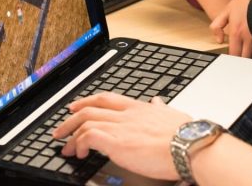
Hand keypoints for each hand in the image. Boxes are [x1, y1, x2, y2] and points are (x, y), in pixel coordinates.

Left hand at [52, 92, 191, 180]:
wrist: (190, 146)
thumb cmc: (186, 135)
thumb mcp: (173, 115)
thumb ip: (161, 109)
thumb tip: (157, 102)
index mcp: (138, 108)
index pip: (106, 99)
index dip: (88, 101)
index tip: (77, 106)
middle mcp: (126, 115)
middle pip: (90, 109)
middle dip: (71, 118)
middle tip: (61, 129)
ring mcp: (120, 127)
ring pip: (85, 122)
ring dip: (71, 135)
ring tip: (66, 147)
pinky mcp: (117, 143)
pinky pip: (88, 137)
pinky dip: (79, 144)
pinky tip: (80, 153)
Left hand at [209, 0, 251, 56]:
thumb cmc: (245, 0)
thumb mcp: (226, 10)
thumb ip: (217, 25)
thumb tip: (219, 40)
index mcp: (236, 32)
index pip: (234, 54)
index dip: (233, 60)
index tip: (233, 62)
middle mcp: (248, 35)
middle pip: (246, 57)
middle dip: (244, 61)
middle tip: (242, 61)